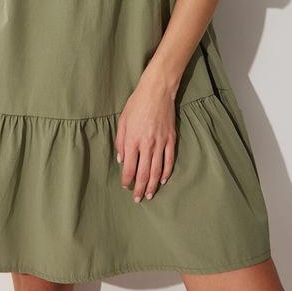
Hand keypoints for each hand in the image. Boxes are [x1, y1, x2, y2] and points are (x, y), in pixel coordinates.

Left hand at [114, 66, 177, 201]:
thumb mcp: (122, 120)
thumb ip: (120, 141)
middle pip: (143, 173)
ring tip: (149, 195)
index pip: (129, 167)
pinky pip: (169, 160)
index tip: (125, 186)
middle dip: (139, 188)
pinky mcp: (171, 139)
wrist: (157, 91)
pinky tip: (162, 180)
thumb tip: (121, 159)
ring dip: (152, 185)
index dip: (127, 180)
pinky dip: (166, 172)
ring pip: (156, 170)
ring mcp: (160, 143)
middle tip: (137, 199)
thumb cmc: (136, 104)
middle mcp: (147, 145)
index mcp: (132, 140)